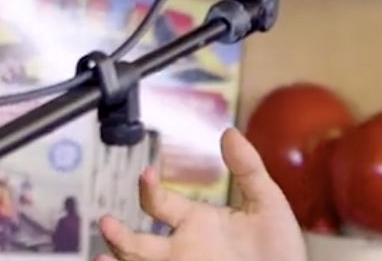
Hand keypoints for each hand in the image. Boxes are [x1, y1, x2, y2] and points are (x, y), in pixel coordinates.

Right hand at [95, 128, 305, 260]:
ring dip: (119, 258)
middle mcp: (182, 247)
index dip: (150, 188)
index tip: (147, 174)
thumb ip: (247, 168)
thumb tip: (229, 133)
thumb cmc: (278, 246)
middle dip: (119, 234)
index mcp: (196, 221)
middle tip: (107, 222)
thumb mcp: (266, 201)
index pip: (160, 203)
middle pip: (137, 242)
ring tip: (103, 256)